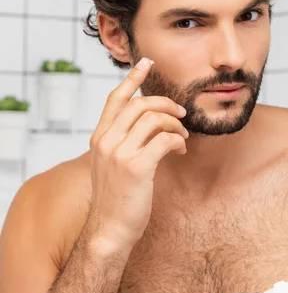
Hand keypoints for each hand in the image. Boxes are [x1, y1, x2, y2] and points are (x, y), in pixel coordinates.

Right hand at [87, 57, 188, 252]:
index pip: (115, 98)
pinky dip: (177, 141)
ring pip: (154, 118)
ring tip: (183, 138)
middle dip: (166, 104)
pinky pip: (164, 140)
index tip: (147, 62)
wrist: (109, 230)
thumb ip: (123, 144)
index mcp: (99, 138)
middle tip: (182, 113)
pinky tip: (180, 151)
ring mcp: (119, 153)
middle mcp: (106, 141)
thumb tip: (151, 127)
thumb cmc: (116, 200)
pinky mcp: (136, 167)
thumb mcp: (112, 166)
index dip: (132, 78)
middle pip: (140, 104)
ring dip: (175, 124)